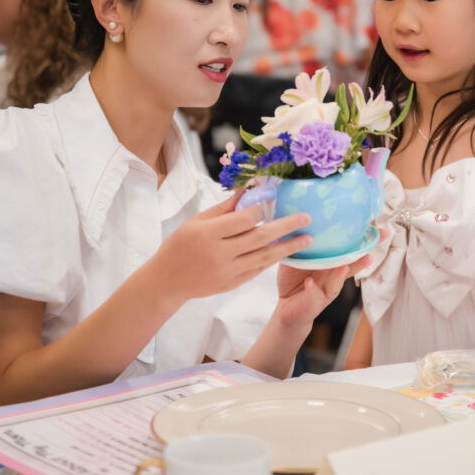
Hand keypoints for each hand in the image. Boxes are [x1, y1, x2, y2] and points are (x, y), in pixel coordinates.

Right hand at [151, 191, 311, 302]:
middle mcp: (219, 254)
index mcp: (208, 234)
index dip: (259, 210)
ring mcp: (227, 272)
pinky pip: (257, 270)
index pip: (242, 220)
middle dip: (286, 227)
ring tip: (307, 239)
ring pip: (264, 257)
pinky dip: (272, 260)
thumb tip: (246, 189)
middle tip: (306, 218)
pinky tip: (285, 252)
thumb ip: (223, 208)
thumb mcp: (196, 222)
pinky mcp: (231, 285)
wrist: (167, 281)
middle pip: (259, 238)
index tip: (270, 204)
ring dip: (288, 247)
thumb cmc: (180, 245)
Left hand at [274, 228, 386, 327]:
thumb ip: (300, 244)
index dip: (364, 238)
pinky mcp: (316, 301)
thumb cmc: (292, 279)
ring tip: (345, 265)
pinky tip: (310, 283)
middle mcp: (334, 274)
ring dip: (341, 272)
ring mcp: (328, 288)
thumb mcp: (295, 258)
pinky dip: (313, 288)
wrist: (285, 308)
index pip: (349, 248)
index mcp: (331, 261)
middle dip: (366, 251)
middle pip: (353, 262)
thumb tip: (298, 220)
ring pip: (338, 279)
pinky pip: (315, 293)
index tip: (378, 227)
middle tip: (379, 238)